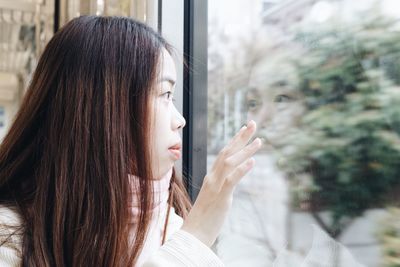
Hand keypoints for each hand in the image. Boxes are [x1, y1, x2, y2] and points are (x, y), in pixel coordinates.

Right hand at [181, 120, 260, 246]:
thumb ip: (221, 187)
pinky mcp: (220, 197)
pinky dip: (242, 169)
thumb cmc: (204, 219)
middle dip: (241, 137)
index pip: (224, 154)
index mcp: (211, 177)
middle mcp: (212, 178)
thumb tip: (229, 182)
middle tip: (253, 124)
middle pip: (227, 152)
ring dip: (245, 150)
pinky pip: (231, 180)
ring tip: (259, 141)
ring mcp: (215, 186)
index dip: (235, 141)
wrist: (193, 235)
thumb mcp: (214, 198)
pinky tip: (253, 161)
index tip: (245, 130)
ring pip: (230, 162)